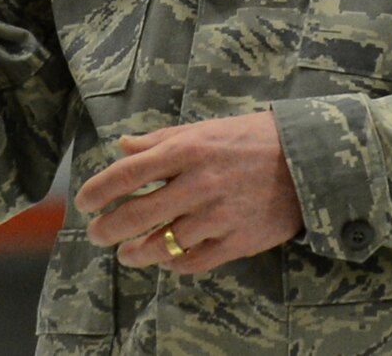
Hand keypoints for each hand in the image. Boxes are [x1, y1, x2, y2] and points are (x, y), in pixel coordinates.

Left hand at [74, 112, 304, 273]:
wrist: (308, 161)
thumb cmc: (252, 139)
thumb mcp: (205, 128)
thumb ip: (161, 139)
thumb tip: (123, 145)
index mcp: (187, 150)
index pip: (128, 174)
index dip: (99, 191)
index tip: (84, 202)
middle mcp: (198, 184)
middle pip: (139, 214)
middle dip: (109, 228)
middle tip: (96, 235)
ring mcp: (218, 215)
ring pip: (164, 243)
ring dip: (138, 252)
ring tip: (126, 254)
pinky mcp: (237, 241)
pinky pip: (195, 261)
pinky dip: (174, 264)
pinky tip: (165, 261)